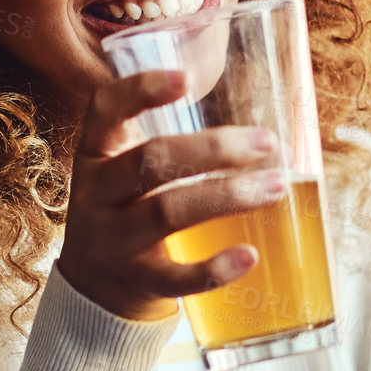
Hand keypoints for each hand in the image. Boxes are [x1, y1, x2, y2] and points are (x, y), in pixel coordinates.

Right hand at [57, 69, 286, 322]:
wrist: (93, 292)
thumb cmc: (126, 213)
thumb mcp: (124, 172)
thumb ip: (169, 147)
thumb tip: (256, 128)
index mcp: (96, 155)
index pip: (104, 110)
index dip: (139, 90)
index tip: (186, 78)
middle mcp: (96, 195)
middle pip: (151, 160)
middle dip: (214, 148)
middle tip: (267, 143)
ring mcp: (113, 242)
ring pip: (168, 211)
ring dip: (228, 195)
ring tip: (276, 186)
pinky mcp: (136, 283)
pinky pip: (175, 277)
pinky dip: (214, 268)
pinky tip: (250, 255)